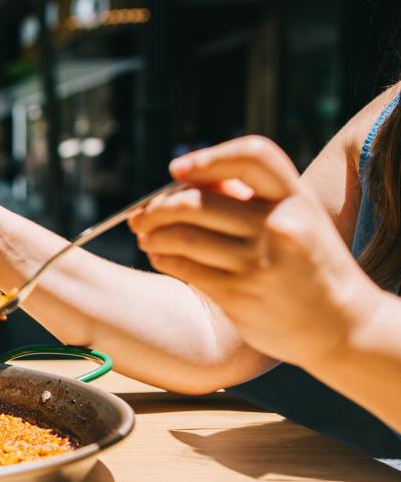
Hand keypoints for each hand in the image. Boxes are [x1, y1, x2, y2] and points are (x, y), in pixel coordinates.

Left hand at [129, 135, 382, 368]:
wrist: (340, 325)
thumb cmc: (305, 262)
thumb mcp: (294, 219)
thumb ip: (249, 197)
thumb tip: (183, 178)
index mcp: (296, 198)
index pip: (253, 157)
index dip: (209, 157)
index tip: (177, 169)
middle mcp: (279, 227)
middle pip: (197, 201)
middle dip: (157, 206)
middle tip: (142, 214)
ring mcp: (259, 263)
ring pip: (182, 236)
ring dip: (152, 234)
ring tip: (146, 236)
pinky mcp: (240, 295)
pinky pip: (183, 267)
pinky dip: (162, 258)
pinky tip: (160, 256)